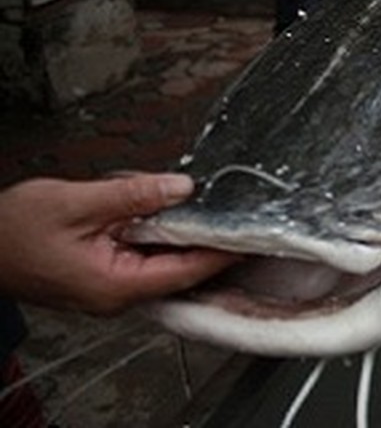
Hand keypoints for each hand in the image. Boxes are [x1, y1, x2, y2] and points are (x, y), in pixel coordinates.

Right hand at [0, 175, 238, 314]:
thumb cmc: (12, 231)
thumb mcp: (77, 203)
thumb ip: (134, 195)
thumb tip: (182, 187)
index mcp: (115, 286)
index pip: (187, 271)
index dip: (223, 251)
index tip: (254, 233)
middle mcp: (118, 296)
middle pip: (182, 269)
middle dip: (207, 238)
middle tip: (237, 210)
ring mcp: (111, 290)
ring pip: (165, 262)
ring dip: (181, 234)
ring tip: (202, 204)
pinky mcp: (104, 277)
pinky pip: (145, 258)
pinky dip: (159, 236)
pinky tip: (166, 211)